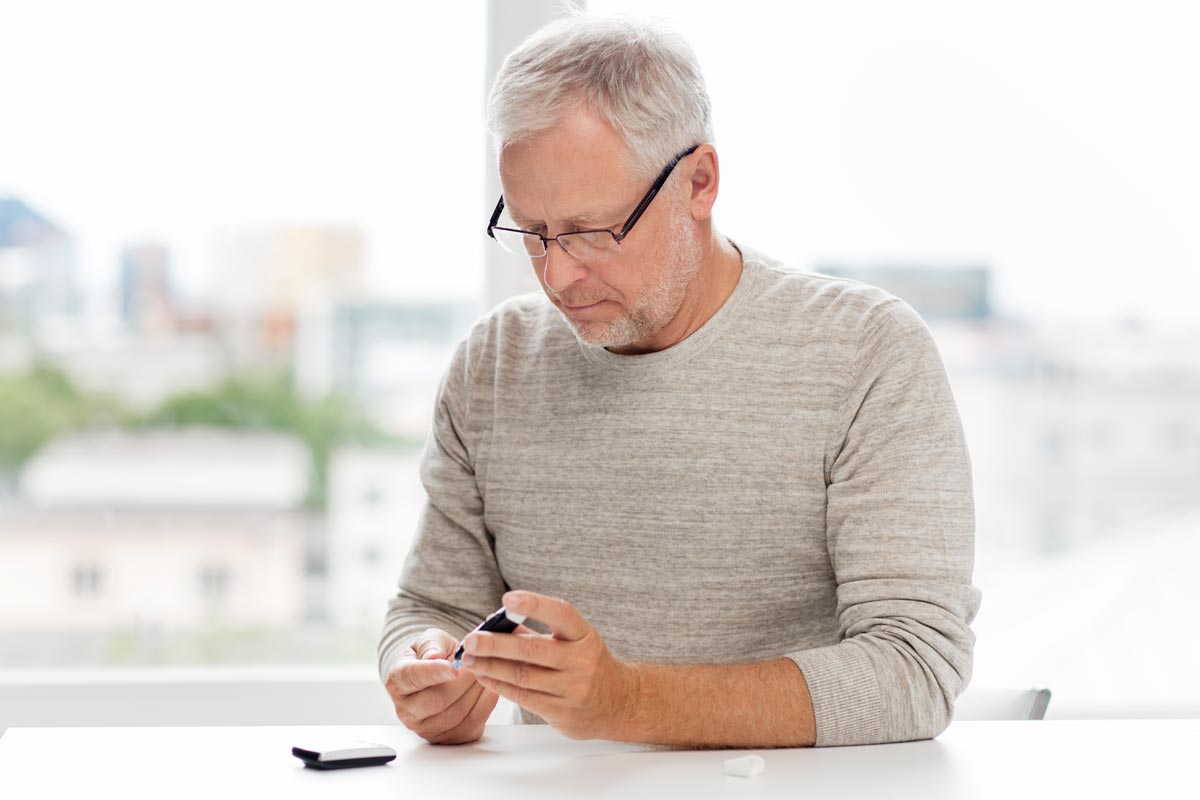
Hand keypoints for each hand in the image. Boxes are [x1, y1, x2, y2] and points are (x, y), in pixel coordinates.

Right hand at [384, 627, 498, 743]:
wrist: (440, 674)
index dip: (434, 673)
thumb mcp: (430, 639)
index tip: (453, 668)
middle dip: (463, 681)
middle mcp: (406, 709)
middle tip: (477, 664)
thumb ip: (431, 645)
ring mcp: (425, 728)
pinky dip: (484, 705)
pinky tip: (488, 689)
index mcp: (398, 681)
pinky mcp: (447, 738)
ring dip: (475, 692)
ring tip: (483, 673)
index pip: (412, 678)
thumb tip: (433, 657)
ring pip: (456, 714)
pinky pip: (470, 725)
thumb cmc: (433, 655)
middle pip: (437, 700)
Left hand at [459, 592, 637, 740]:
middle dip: (497, 644)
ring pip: (523, 676)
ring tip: (469, 660)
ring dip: (491, 667)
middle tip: (471, 640)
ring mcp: (572, 689)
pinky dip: (500, 685)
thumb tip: (496, 626)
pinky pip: (524, 697)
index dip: (535, 605)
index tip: (508, 599)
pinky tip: (484, 676)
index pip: (562, 614)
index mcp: (584, 636)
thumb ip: (537, 633)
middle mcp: (581, 662)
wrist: (617, 703)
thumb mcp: (573, 642)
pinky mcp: (561, 712)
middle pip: (533, 650)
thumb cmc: (587, 664)